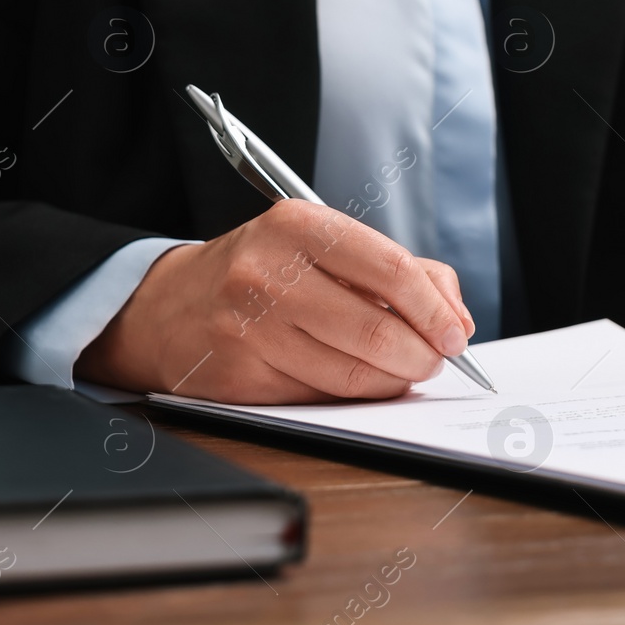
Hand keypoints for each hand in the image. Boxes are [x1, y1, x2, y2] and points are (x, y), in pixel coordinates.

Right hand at [76, 201, 475, 402]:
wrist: (168, 306)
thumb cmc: (265, 273)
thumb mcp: (326, 246)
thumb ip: (403, 271)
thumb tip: (457, 319)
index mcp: (300, 226)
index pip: (392, 270)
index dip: (435, 311)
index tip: (455, 334)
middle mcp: (269, 273)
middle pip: (378, 331)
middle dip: (422, 356)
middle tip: (433, 360)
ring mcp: (250, 327)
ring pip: (354, 374)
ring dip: (395, 381)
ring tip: (403, 372)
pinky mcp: (239, 376)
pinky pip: (321, 398)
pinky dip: (355, 396)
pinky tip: (358, 382)